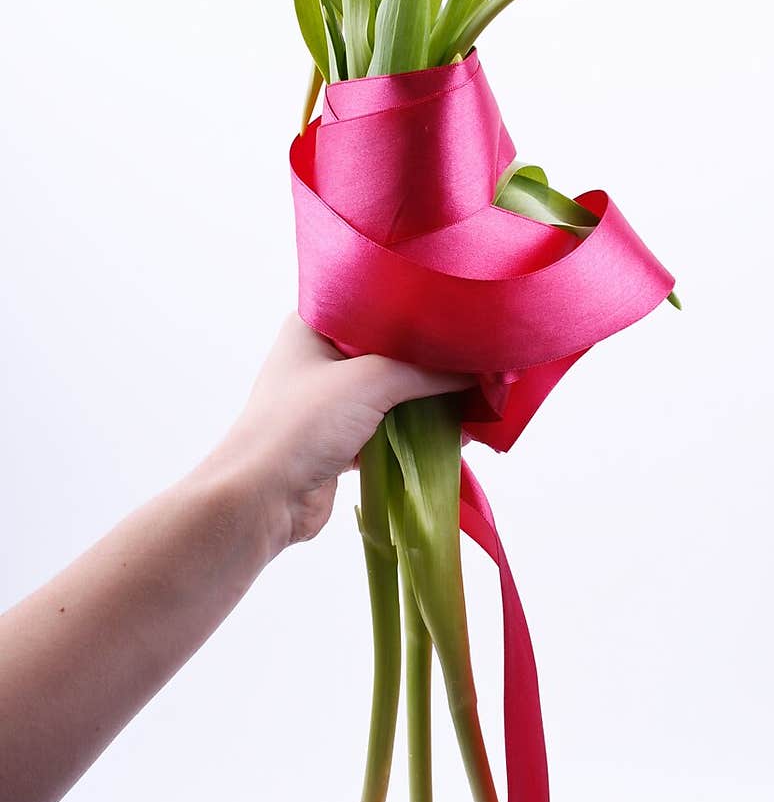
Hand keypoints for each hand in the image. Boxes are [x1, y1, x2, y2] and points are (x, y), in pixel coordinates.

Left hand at [201, 315, 472, 552]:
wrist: (260, 500)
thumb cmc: (300, 425)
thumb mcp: (370, 381)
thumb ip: (427, 370)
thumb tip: (483, 369)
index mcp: (317, 323)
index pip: (379, 301)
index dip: (422, 307)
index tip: (467, 311)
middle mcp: (323, 356)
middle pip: (393, 349)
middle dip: (435, 357)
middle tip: (484, 355)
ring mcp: (332, 400)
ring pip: (396, 390)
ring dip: (432, 397)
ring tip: (481, 393)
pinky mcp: (343, 440)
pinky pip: (393, 426)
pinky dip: (421, 429)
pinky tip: (458, 432)